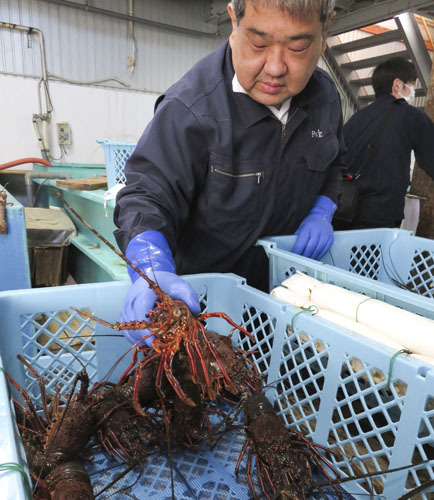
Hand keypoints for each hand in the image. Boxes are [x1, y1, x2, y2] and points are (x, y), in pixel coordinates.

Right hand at [120, 230, 199, 346]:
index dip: (150, 325)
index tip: (160, 336)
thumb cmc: (167, 283)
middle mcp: (131, 301)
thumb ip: (189, 297)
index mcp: (143, 292)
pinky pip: (128, 333)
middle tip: (163, 343)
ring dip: (143, 340)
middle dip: (149, 336)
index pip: (142, 309)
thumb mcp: (181, 286)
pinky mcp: (126, 317)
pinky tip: (150, 342)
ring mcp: (127, 309)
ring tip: (158, 344)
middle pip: (135, 324)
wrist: (156, 277)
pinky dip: (138, 340)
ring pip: (130, 330)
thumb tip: (195, 312)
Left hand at [292, 195, 336, 259]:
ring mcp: (325, 235)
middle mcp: (317, 231)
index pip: (301, 243)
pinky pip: (324, 250)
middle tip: (300, 261)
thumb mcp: (301, 227)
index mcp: (308, 228)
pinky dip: (319, 256)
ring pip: (318, 250)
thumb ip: (298, 237)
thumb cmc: (310, 223)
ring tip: (307, 261)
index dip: (297, 251)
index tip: (294, 256)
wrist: (322, 217)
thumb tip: (293, 249)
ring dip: (311, 258)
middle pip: (310, 248)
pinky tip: (314, 258)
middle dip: (304, 256)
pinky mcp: (330, 239)